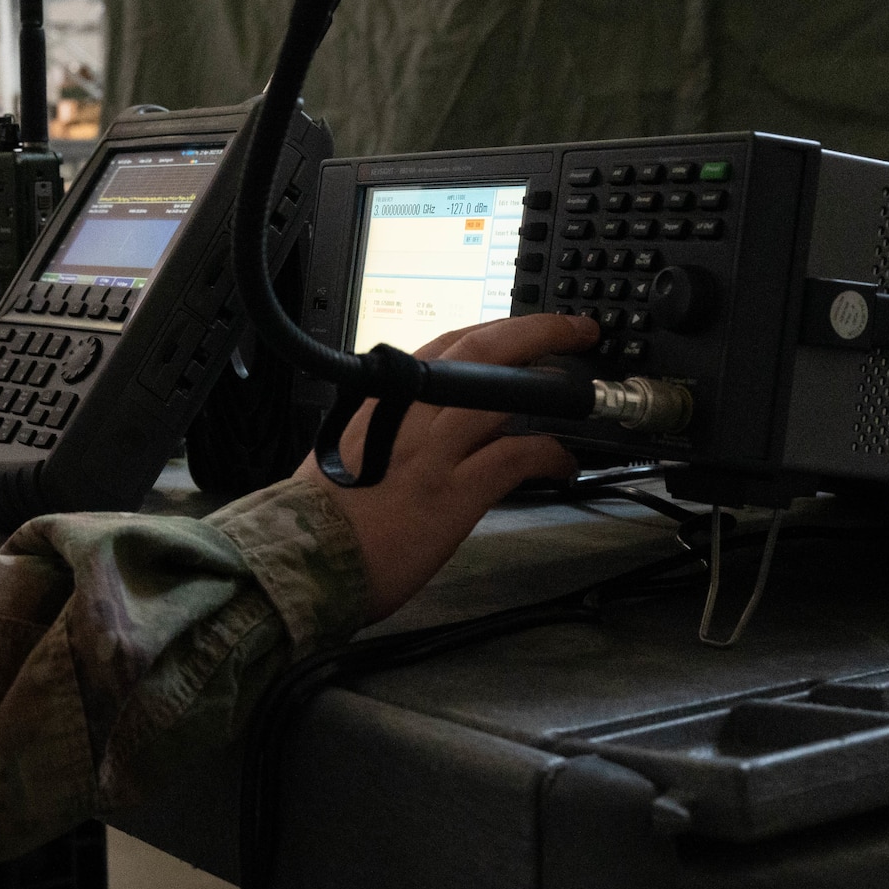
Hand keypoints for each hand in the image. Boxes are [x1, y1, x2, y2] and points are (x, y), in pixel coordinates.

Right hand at [300, 312, 599, 620]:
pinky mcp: (453, 492)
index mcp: (379, 400)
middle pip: (479, 350)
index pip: (443, 346)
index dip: (491, 331)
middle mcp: (406, 413)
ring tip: (584, 388)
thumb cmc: (319, 517)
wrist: (305, 561)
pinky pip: (514, 456)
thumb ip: (379, 430)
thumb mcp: (343, 451)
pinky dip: (548, 454)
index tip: (518, 327)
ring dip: (553, 383)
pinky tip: (563, 463)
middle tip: (572, 328)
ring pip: (502, 390)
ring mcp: (432, 450)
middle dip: (534, 331)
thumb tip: (409, 427)